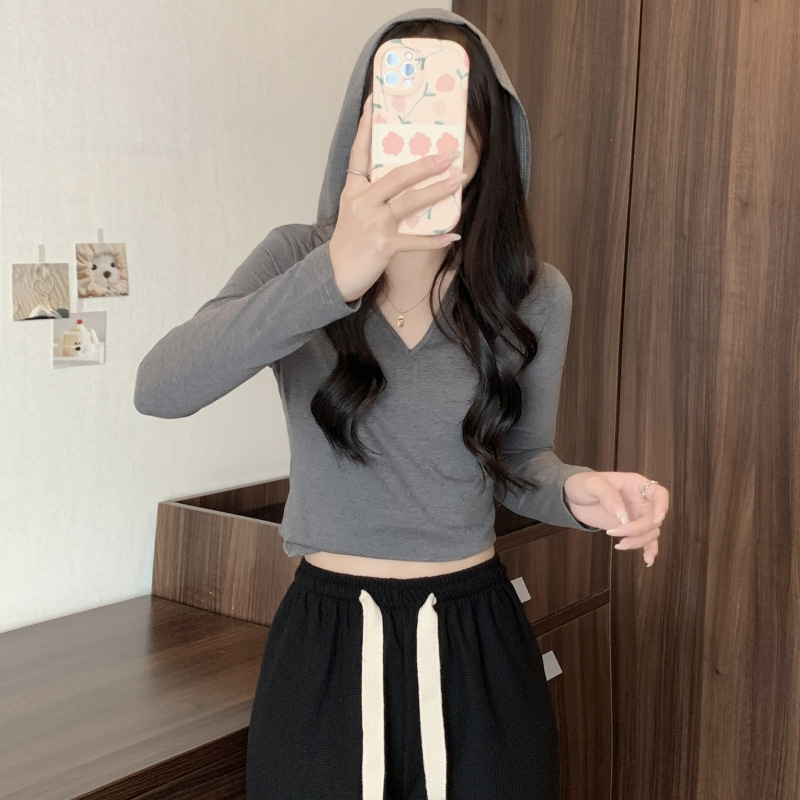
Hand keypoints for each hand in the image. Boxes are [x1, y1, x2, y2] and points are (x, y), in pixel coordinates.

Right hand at [329, 94, 467, 302]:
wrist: (334, 276)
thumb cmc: (348, 242)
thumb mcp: (352, 211)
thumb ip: (370, 192)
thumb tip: (403, 176)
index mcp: (352, 190)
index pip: (359, 152)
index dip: (367, 126)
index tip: (374, 100)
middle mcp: (361, 203)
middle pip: (396, 176)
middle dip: (425, 163)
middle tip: (449, 153)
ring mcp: (373, 224)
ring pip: (410, 202)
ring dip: (438, 191)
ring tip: (459, 180)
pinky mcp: (383, 246)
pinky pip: (415, 240)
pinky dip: (435, 238)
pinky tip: (454, 235)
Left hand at [563, 471, 669, 566]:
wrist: (571, 497)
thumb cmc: (583, 484)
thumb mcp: (592, 484)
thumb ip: (608, 497)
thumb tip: (623, 517)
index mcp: (635, 485)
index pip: (659, 493)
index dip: (662, 506)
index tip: (656, 520)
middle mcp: (640, 501)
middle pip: (653, 518)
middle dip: (638, 529)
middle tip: (617, 532)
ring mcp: (636, 516)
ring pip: (651, 532)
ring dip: (639, 541)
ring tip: (619, 544)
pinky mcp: (630, 529)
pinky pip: (646, 541)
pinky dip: (649, 550)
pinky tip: (647, 561)